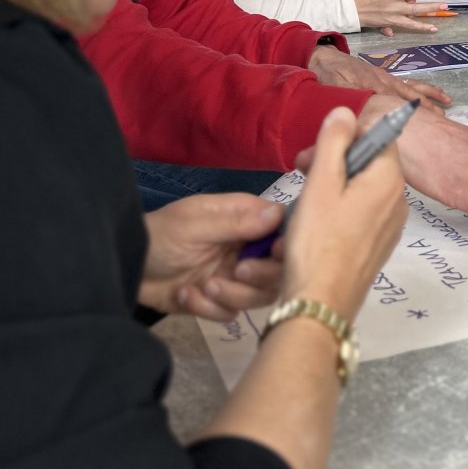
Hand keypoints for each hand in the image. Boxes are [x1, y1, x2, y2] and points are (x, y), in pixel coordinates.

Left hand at [140, 193, 285, 320]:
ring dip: (233, 295)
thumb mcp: (195, 226)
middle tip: (237, 271)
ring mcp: (234, 275)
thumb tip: (278, 213)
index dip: (286, 244)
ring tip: (205, 286)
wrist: (122, 268)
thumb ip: (237, 223)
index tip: (276, 253)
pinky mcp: (218, 300)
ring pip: (260, 295)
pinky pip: (231, 312)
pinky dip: (209, 308)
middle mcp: (246, 246)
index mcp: (245, 218)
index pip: (284, 228)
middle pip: (279, 267)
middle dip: (260, 275)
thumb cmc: (159, 236)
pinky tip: (186, 294)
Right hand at [283, 107, 409, 316]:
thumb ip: (333, 142)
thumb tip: (345, 111)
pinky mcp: (380, 243)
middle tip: (299, 170)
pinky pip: (364, 211)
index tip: (315, 149)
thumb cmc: (318, 240)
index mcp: (389, 178)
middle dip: (336, 159)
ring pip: (365, 187)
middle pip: (370, 162)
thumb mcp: (320, 183)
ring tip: (304, 196)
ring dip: (336, 182)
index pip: (379, 136)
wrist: (321, 301)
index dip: (346, 135)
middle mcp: (399, 199)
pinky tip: (318, 220)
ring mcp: (392, 224)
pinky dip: (343, 206)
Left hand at [307, 44, 450, 110]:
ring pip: (413, 87)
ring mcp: (387, 78)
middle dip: (427, 105)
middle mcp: (384, 81)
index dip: (409, 110)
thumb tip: (364, 110)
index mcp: (373, 85)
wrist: (325, 58)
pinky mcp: (386, 77)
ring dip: (430, 95)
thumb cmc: (328, 75)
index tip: (424, 121)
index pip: (395, 100)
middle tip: (443, 118)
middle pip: (410, 93)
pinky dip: (422, 88)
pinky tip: (431, 93)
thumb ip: (350, 97)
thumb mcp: (335, 88)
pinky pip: (408, 83)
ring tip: (447, 102)